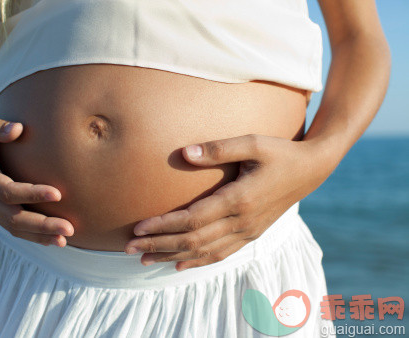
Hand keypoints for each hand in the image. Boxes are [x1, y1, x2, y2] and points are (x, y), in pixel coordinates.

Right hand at [0, 116, 73, 245]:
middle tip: (69, 228)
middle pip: (13, 217)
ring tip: (66, 239)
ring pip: (15, 228)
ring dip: (41, 236)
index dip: (31, 194)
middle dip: (42, 225)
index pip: (7, 190)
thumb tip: (18, 129)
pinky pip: (16, 230)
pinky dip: (36, 238)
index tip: (57, 193)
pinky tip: (56, 241)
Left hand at [124, 134, 335, 270]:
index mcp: (239, 199)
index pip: (193, 219)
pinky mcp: (251, 234)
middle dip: (159, 245)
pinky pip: (221, 254)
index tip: (138, 228)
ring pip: (204, 252)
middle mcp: (242, 221)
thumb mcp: (252, 143)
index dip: (164, 225)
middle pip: (193, 241)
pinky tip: (179, 265)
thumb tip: (184, 153)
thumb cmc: (280, 152)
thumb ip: (218, 148)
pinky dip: (198, 262)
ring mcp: (248, 232)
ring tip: (145, 261)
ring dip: (172, 257)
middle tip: (129, 249)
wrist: (312, 169)